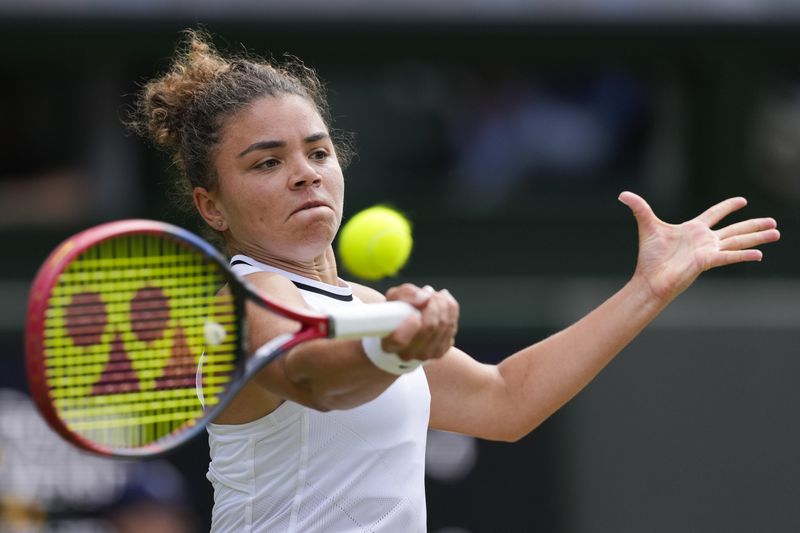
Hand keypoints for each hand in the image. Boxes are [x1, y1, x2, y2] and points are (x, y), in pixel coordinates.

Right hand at [381, 283, 458, 362]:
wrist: (406, 326)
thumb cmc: (397, 311)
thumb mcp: (394, 297)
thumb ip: (406, 294)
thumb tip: (425, 297)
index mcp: (388, 344)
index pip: (399, 340)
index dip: (410, 324)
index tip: (414, 312)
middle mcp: (406, 354)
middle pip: (429, 327)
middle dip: (433, 303)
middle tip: (428, 293)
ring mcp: (425, 355)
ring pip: (443, 325)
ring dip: (442, 304)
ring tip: (434, 296)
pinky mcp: (441, 351)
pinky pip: (452, 326)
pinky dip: (450, 310)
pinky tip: (442, 303)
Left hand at [619, 191, 779, 302]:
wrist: (649, 279)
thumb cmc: (649, 257)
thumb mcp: (646, 225)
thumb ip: (639, 207)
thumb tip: (622, 194)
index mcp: (693, 230)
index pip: (714, 214)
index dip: (727, 206)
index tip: (742, 201)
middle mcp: (704, 240)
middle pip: (735, 229)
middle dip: (754, 224)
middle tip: (774, 222)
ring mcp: (708, 251)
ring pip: (738, 241)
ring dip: (757, 237)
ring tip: (777, 232)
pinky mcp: (707, 261)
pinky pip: (729, 256)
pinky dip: (743, 255)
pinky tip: (759, 254)